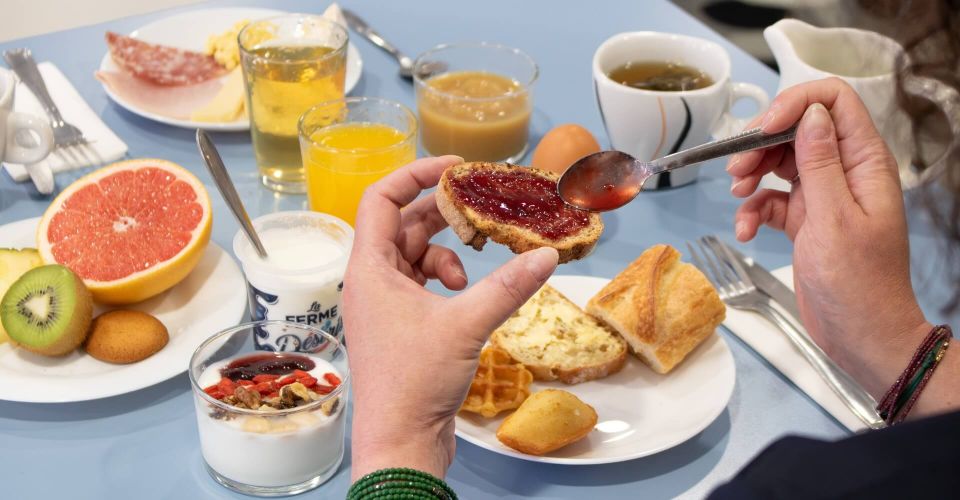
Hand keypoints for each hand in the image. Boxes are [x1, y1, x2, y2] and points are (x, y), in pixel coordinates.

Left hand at [343, 156, 558, 479]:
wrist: (401, 442)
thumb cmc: (414, 382)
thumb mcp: (466, 325)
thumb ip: (507, 286)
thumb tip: (546, 256)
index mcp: (369, 268)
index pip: (381, 198)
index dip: (416, 175)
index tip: (456, 168)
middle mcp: (370, 280)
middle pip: (404, 224)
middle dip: (444, 216)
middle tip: (482, 212)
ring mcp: (384, 303)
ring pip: (416, 256)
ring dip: (448, 256)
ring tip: (471, 275)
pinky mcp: (400, 325)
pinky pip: (423, 284)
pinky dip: (447, 282)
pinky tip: (467, 298)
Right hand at [726, 78, 931, 398]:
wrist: (862, 337)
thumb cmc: (859, 285)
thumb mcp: (834, 219)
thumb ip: (820, 164)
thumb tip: (810, 116)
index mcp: (864, 163)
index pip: (833, 103)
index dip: (794, 105)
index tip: (761, 130)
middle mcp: (845, 172)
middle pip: (797, 130)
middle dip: (761, 144)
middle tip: (737, 170)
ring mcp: (824, 196)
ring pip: (779, 163)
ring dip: (752, 175)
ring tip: (737, 195)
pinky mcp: (805, 220)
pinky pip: (771, 200)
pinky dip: (753, 211)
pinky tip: (746, 231)